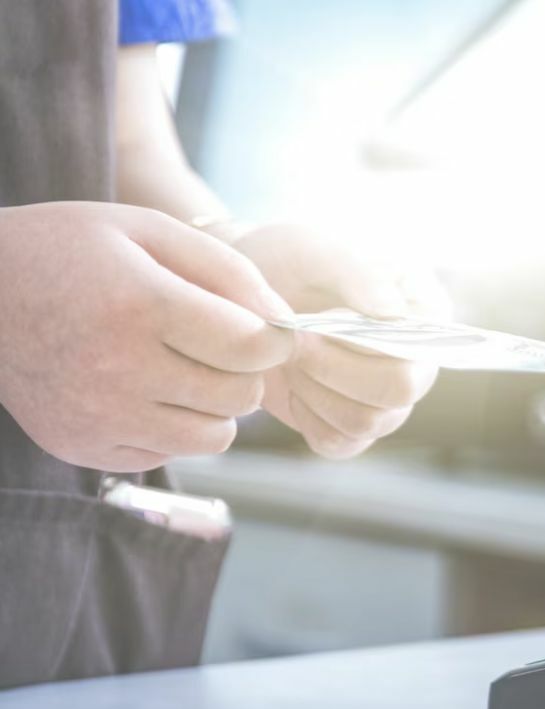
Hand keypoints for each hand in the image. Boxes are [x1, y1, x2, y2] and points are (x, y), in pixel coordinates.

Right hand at [0, 202, 293, 471]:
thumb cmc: (71, 251)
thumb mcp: (147, 230)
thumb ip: (227, 269)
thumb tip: (286, 322)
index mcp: (139, 306)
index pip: (251, 347)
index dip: (274, 338)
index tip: (264, 329)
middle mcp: (117, 369)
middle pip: (240, 397)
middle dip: (245, 371)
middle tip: (218, 345)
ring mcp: (98, 416)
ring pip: (214, 437)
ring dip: (215, 406)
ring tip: (184, 368)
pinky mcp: (83, 448)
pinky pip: (169, 454)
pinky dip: (173, 427)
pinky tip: (143, 389)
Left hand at [228, 224, 444, 457]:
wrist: (247, 292)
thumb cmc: (292, 260)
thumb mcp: (319, 249)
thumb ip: (359, 274)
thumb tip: (393, 315)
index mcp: (427, 314)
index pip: (421, 348)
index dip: (367, 345)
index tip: (321, 320)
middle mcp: (417, 361)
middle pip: (398, 392)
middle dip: (335, 369)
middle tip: (296, 341)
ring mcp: (387, 400)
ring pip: (365, 422)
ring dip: (314, 390)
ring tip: (291, 354)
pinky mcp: (352, 426)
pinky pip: (338, 443)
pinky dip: (306, 415)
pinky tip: (295, 382)